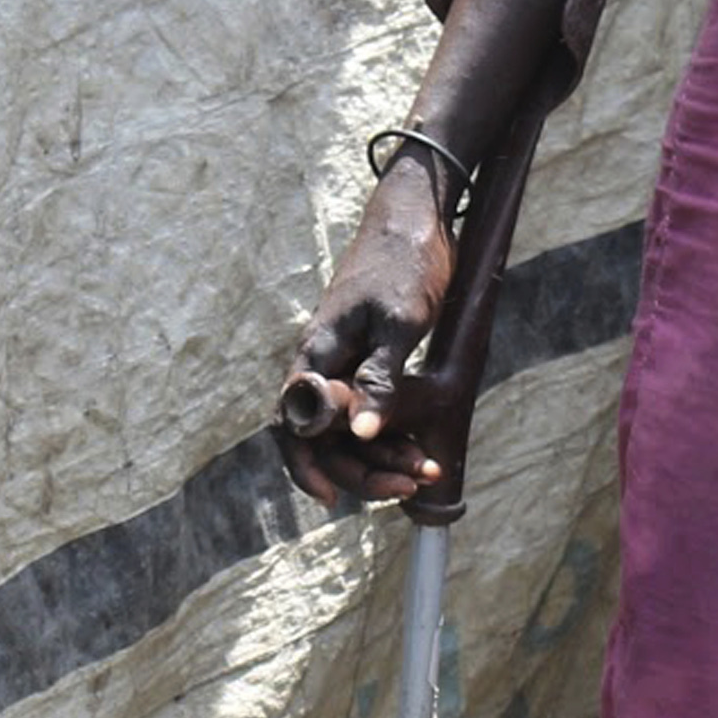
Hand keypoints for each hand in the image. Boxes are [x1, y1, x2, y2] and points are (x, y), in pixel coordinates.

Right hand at [278, 159, 459, 507]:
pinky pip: (367, 409)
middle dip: (362, 469)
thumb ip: (381, 377)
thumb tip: (362, 431)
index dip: (305, 466)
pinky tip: (415, 449)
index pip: (294, 424)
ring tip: (424, 470)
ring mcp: (345, 363)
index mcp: (319, 353)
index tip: (332, 498)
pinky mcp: (367, 359)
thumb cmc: (406, 263)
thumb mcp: (401, 321)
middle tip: (410, 484)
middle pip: (324, 437)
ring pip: (349, 427)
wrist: (416, 219)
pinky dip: (389, 433)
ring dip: (381, 454)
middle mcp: (324, 363)